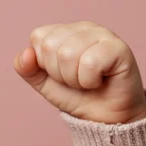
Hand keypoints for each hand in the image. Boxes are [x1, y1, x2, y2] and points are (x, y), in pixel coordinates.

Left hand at [13, 21, 145, 123]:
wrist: (104, 118)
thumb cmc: (76, 96)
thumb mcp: (44, 83)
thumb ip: (27, 68)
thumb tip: (25, 53)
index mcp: (65, 31)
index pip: (38, 37)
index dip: (44, 64)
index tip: (61, 74)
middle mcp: (84, 27)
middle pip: (50, 45)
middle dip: (58, 73)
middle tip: (76, 80)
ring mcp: (103, 34)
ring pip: (68, 53)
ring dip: (74, 78)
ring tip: (88, 81)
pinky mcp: (119, 48)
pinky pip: (90, 62)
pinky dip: (89, 80)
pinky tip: (100, 81)